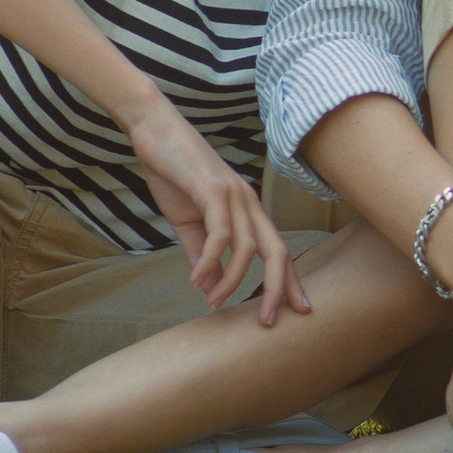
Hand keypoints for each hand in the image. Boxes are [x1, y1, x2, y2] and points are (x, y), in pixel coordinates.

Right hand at [128, 101, 309, 324]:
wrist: (154, 131)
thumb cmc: (174, 174)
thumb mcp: (188, 221)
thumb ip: (201, 254)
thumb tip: (210, 288)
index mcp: (248, 210)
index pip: (278, 250)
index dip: (291, 280)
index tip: (298, 309)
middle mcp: (249, 203)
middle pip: (277, 251)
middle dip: (279, 289)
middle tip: (268, 321)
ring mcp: (234, 195)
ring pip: (247, 247)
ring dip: (231, 281)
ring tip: (214, 302)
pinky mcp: (213, 189)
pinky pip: (219, 233)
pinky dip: (209, 260)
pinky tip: (196, 278)